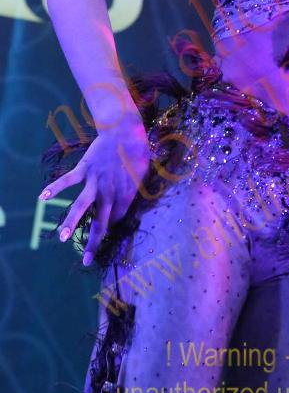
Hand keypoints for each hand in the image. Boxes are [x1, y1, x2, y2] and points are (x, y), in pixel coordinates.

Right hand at [40, 113, 150, 265]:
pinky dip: (55, 188)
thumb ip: (131, 192)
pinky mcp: (84, 170)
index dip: (110, 226)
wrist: (124, 131)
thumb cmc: (136, 153)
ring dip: (72, 223)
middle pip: (101, 222)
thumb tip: (125, 206)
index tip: (105, 229)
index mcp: (126, 196)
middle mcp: (110, 193)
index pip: (116, 220)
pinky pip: (68, 180)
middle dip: (94, 243)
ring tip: (63, 238)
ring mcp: (95, 182)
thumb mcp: (141, 175)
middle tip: (86, 260)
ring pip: (82, 206)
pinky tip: (42, 197)